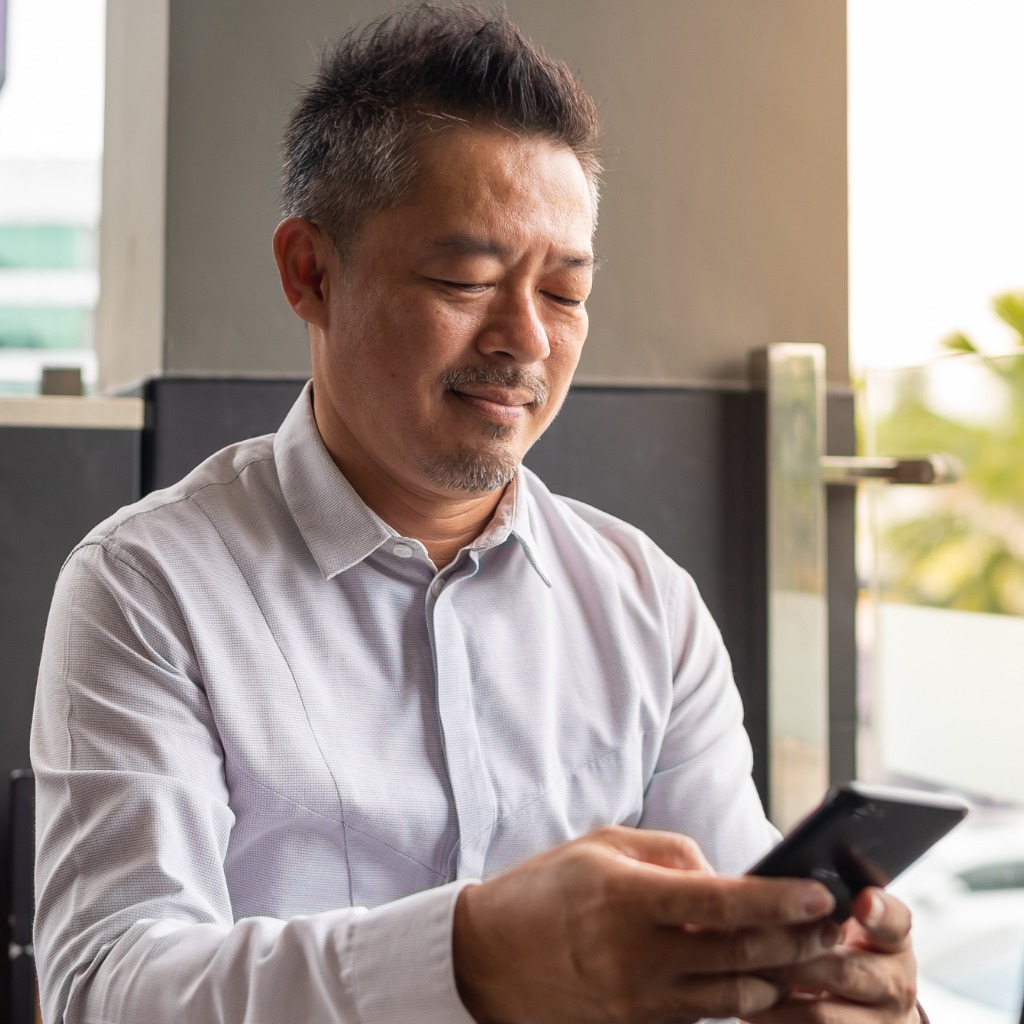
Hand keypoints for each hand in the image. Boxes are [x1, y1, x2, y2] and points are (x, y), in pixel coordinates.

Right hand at [453, 826, 840, 1023]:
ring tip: (802, 957)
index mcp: (626, 898)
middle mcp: (636, 955)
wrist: (486, 959)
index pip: (721, 902)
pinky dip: (735, 1001)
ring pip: (732, 1001)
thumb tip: (723, 876)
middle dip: (796, 942)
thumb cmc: (544, 889)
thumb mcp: (599, 845)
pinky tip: (754, 982)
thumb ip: (668, 853)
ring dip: (776, 980)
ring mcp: (637, 1001)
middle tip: (831, 927)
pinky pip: (702, 1018)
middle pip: (740, 957)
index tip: (819, 894)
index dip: (778, 900)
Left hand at [747, 887, 919, 1022]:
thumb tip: (787, 858)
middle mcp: (895, 983)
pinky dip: (772, 1022)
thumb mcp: (841, 918)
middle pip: (842, 970)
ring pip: (820, 1015)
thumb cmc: (835, 942)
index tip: (862, 900)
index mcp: (892, 938)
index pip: (894, 921)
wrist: (863, 1007)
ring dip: (774, 998)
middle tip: (748, 943)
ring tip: (736, 979)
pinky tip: (745, 1008)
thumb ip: (820, 895)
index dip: (879, 911)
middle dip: (791, 957)